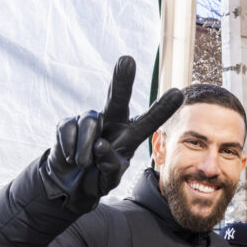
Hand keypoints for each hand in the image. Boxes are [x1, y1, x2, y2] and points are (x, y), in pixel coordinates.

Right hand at [41, 56, 183, 213]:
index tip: (177, 93)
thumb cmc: (95, 180)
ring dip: (86, 148)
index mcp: (129, 136)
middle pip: (118, 98)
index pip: (148, 122)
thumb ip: (110, 166)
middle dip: (122, 80)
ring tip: (83, 164)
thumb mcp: (109, 179)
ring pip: (91, 121)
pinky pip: (69, 129)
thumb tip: (101, 144)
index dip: (161, 109)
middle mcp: (112, 123)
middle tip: (127, 60)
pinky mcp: (68, 124)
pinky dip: (69, 147)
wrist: (69, 186)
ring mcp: (90, 121)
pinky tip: (70, 158)